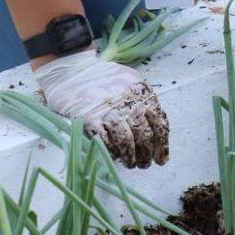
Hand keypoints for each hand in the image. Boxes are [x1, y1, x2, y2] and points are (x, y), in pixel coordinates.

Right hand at [33, 51, 168, 168]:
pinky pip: (104, 141)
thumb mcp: (130, 82)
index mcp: (141, 92)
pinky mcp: (89, 118)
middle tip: (145, 164)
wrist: (72, 70)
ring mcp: (108, 111)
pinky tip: (113, 157)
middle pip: (144, 135)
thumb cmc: (102, 78)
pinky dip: (111, 152)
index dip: (161, 143)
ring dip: (130, 156)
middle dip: (147, 154)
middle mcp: (128, 102)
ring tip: (131, 164)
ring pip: (126, 141)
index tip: (161, 157)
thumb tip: (154, 130)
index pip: (159, 122)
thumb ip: (142, 100)